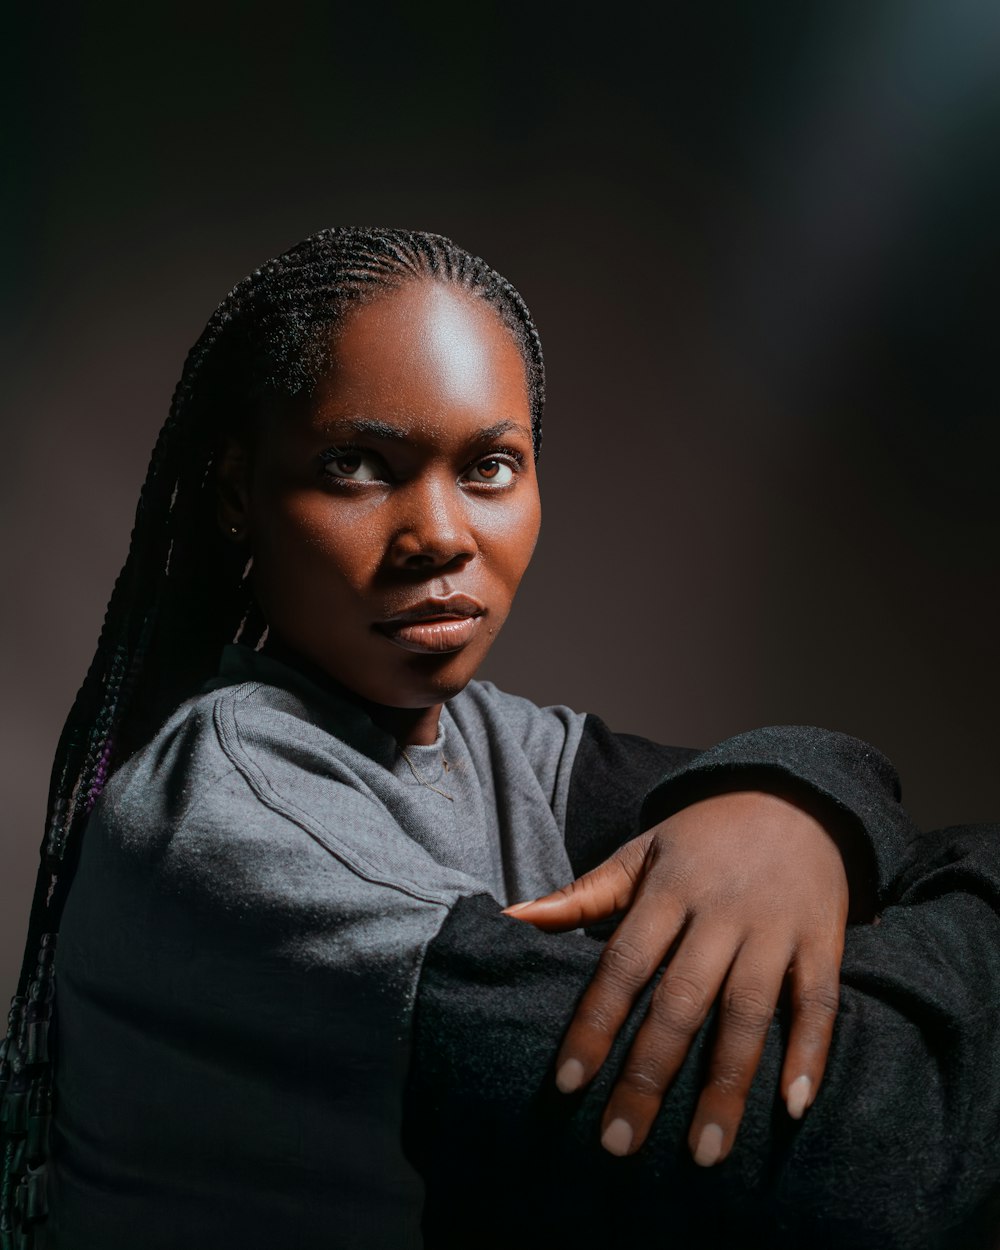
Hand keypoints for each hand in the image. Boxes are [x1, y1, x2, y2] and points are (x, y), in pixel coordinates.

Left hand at [503, 790, 848, 1164]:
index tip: (568, 1083)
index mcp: (671, 889)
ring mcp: (775, 928)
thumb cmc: (704, 837)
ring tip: (703, 1153)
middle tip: (619, 1143)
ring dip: (727, 1084)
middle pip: (682, 1001)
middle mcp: (722, 912)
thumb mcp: (642, 851)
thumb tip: (513, 918)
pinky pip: (819, 1003)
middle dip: (649, 1074)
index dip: (595, 1023)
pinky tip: (791, 1107)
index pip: (625, 963)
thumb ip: (584, 893)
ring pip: (748, 1013)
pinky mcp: (823, 942)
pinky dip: (809, 1053)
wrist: (796, 797)